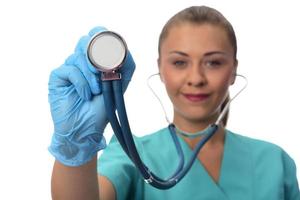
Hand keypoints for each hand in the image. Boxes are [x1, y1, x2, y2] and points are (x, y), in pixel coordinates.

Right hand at [48, 26, 134, 165]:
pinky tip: (85, 95)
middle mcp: (82, 62)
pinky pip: (70, 70)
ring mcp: (69, 68)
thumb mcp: (119, 86)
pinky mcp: (58, 76)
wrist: (85, 130)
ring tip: (96, 91)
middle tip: (105, 73)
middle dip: (98, 57)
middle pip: (86, 40)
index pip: (97, 35)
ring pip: (79, 56)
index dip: (104, 37)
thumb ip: (124, 66)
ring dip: (92, 75)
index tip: (113, 51)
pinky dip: (81, 83)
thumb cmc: (101, 109)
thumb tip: (124, 49)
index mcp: (96, 61)